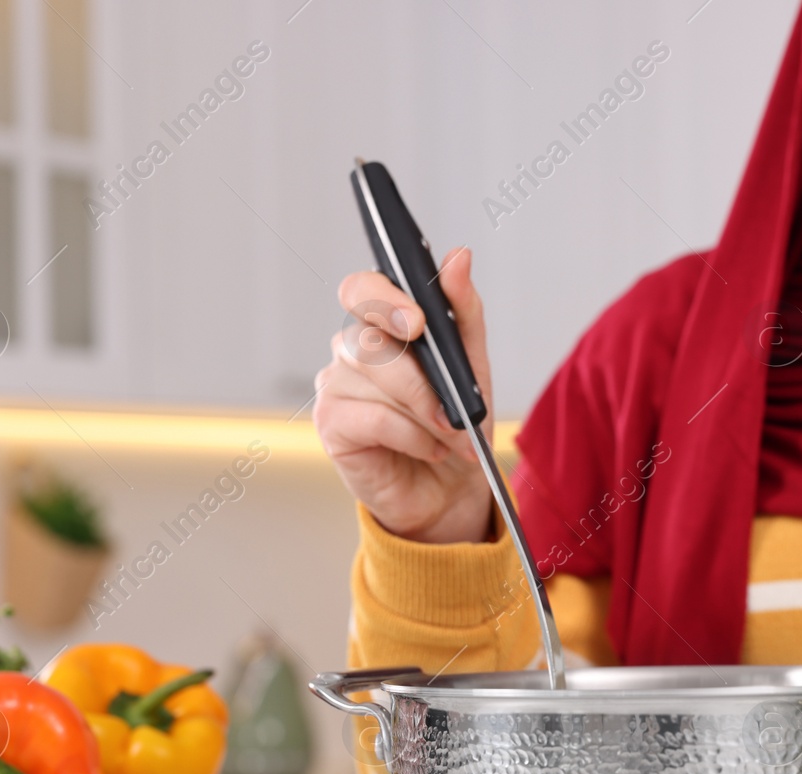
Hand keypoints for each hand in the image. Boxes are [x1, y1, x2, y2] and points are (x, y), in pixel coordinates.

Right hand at [312, 247, 493, 543]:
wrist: (449, 489)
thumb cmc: (453, 423)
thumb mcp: (471, 364)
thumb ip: (463, 309)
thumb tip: (459, 256)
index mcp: (380, 324)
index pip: (362, 288)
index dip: (384, 299)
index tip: (418, 323)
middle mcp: (351, 348)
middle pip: (370, 338)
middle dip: (418, 376)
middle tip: (448, 403)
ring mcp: (335, 384)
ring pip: (375, 378)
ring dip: (425, 411)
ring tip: (451, 434)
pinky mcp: (330, 423)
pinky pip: (373, 417)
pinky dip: (412, 436)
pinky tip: (429, 448)